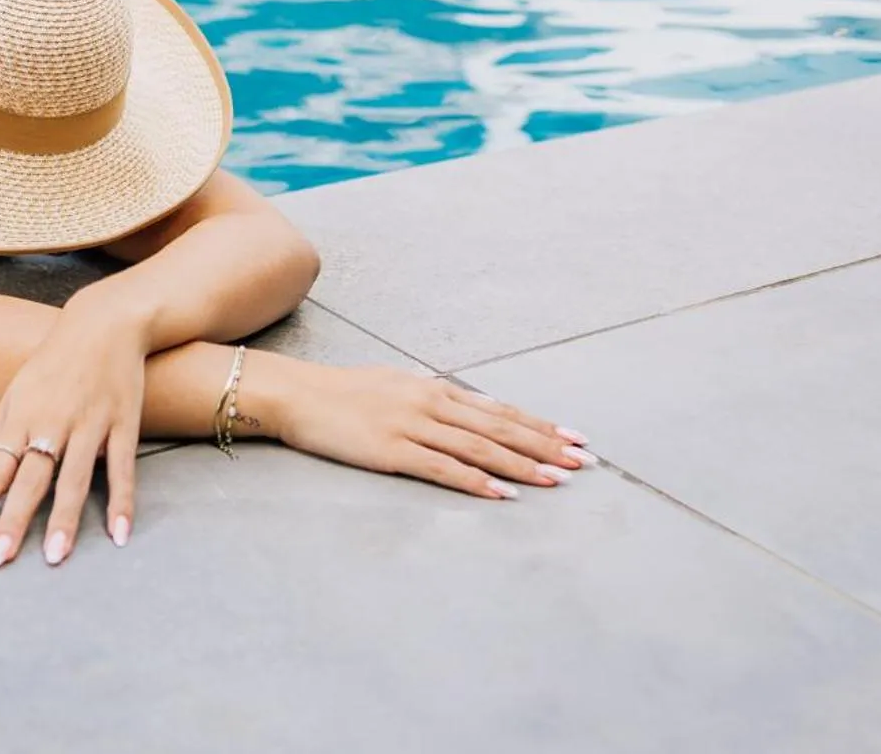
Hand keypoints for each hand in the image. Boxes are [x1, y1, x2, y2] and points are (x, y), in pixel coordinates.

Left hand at [0, 304, 147, 566]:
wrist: (104, 324)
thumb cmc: (51, 366)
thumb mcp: (12, 399)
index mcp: (19, 418)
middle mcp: (52, 423)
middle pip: (29, 479)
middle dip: (13, 521)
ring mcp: (90, 423)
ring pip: (75, 478)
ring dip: (65, 519)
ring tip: (55, 558)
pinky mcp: (124, 423)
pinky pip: (123, 468)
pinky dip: (122, 501)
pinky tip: (119, 534)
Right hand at [260, 358, 592, 498]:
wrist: (296, 395)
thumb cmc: (342, 394)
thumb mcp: (395, 387)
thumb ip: (431, 402)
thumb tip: (466, 416)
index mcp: (433, 389)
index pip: (498, 409)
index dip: (540, 425)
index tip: (574, 437)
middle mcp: (430, 403)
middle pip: (500, 427)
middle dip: (546, 445)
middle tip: (584, 462)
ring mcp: (412, 426)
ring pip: (479, 447)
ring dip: (522, 464)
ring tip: (556, 479)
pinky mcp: (391, 451)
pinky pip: (442, 469)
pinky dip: (476, 481)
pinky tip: (502, 493)